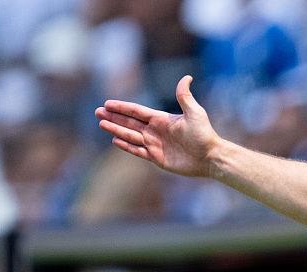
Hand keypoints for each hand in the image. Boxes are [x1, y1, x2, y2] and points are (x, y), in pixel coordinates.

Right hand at [96, 76, 221, 177]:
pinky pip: (138, 151)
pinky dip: (127, 146)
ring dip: (115, 130)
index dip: (122, 107)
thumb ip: (184, 96)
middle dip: (113, 117)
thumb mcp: (194, 113)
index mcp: (161, 119)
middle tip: (96, 112)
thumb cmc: (204, 134)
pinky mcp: (157, 158)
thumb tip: (187, 77)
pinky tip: (115, 141)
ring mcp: (155, 145)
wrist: (210, 157)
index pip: (137, 111)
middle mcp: (155, 131)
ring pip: (130, 136)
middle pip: (129, 122)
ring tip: (101, 124)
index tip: (107, 103)